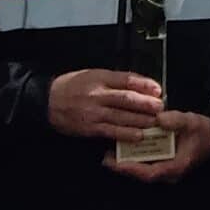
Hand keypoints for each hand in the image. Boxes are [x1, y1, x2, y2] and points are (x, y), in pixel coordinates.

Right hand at [47, 68, 164, 140]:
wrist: (48, 101)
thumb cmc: (73, 86)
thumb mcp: (94, 74)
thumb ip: (115, 80)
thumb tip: (140, 85)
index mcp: (100, 78)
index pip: (126, 79)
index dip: (144, 84)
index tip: (157, 89)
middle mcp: (97, 94)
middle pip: (126, 98)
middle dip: (146, 103)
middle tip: (160, 107)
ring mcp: (94, 112)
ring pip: (121, 116)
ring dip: (140, 120)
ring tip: (154, 121)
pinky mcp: (90, 128)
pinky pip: (111, 131)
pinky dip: (125, 134)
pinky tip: (138, 135)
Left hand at [104, 110, 209, 182]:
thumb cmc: (203, 132)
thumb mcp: (191, 122)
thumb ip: (176, 120)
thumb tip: (158, 118)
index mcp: (175, 167)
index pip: (149, 173)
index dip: (131, 169)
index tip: (115, 162)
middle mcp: (168, 173)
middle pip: (141, 174)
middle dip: (123, 167)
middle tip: (105, 158)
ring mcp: (165, 170)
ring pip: (142, 170)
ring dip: (126, 163)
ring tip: (108, 152)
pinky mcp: (163, 163)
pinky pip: (145, 164)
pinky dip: (133, 158)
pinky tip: (123, 147)